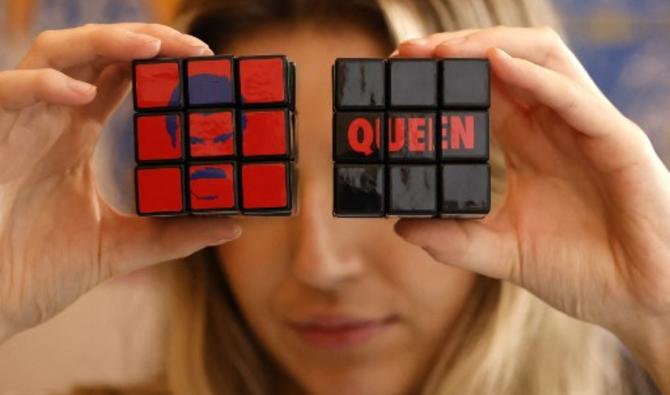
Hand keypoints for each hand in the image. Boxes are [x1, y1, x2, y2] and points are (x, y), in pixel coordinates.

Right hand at [0, 24, 240, 342]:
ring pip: (53, 53)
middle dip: (142, 40)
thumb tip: (235, 227)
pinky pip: (5, 91)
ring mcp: (18, 123)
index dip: (158, 60)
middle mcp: (51, 119)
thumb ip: (173, 235)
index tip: (204, 62)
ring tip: (149, 48)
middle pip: (94, 52)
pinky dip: (40, 85)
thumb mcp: (119, 247)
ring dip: (100, 41)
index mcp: (77, 134)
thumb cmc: (39, 270)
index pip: (120, 77)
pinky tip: (80, 95)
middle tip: (192, 48)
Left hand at [393, 26, 669, 389]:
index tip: (398, 76)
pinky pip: (574, 97)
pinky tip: (494, 65)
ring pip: (542, 59)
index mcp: (530, 145)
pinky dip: (533, 76)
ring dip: (487, 46)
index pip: (482, 92)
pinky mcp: (617, 142)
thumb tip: (402, 225)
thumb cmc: (582, 272)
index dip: (443, 77)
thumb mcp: (504, 253)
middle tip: (406, 53)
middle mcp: (556, 127)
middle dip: (455, 49)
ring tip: (439, 51)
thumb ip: (455, 240)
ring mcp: (587, 129)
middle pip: (506, 61)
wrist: (640, 302)